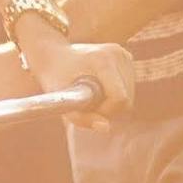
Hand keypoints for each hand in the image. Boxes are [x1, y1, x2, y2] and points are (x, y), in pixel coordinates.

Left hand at [12, 29, 135, 132]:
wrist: (53, 55)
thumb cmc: (54, 78)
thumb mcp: (62, 101)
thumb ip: (82, 118)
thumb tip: (106, 128)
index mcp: (103, 61)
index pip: (120, 98)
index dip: (106, 111)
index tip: (88, 108)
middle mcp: (117, 54)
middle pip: (126, 99)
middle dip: (107, 108)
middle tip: (85, 101)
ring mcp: (123, 54)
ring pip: (129, 96)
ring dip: (111, 102)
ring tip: (90, 93)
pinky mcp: (126, 57)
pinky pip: (128, 88)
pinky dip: (114, 94)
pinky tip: (98, 86)